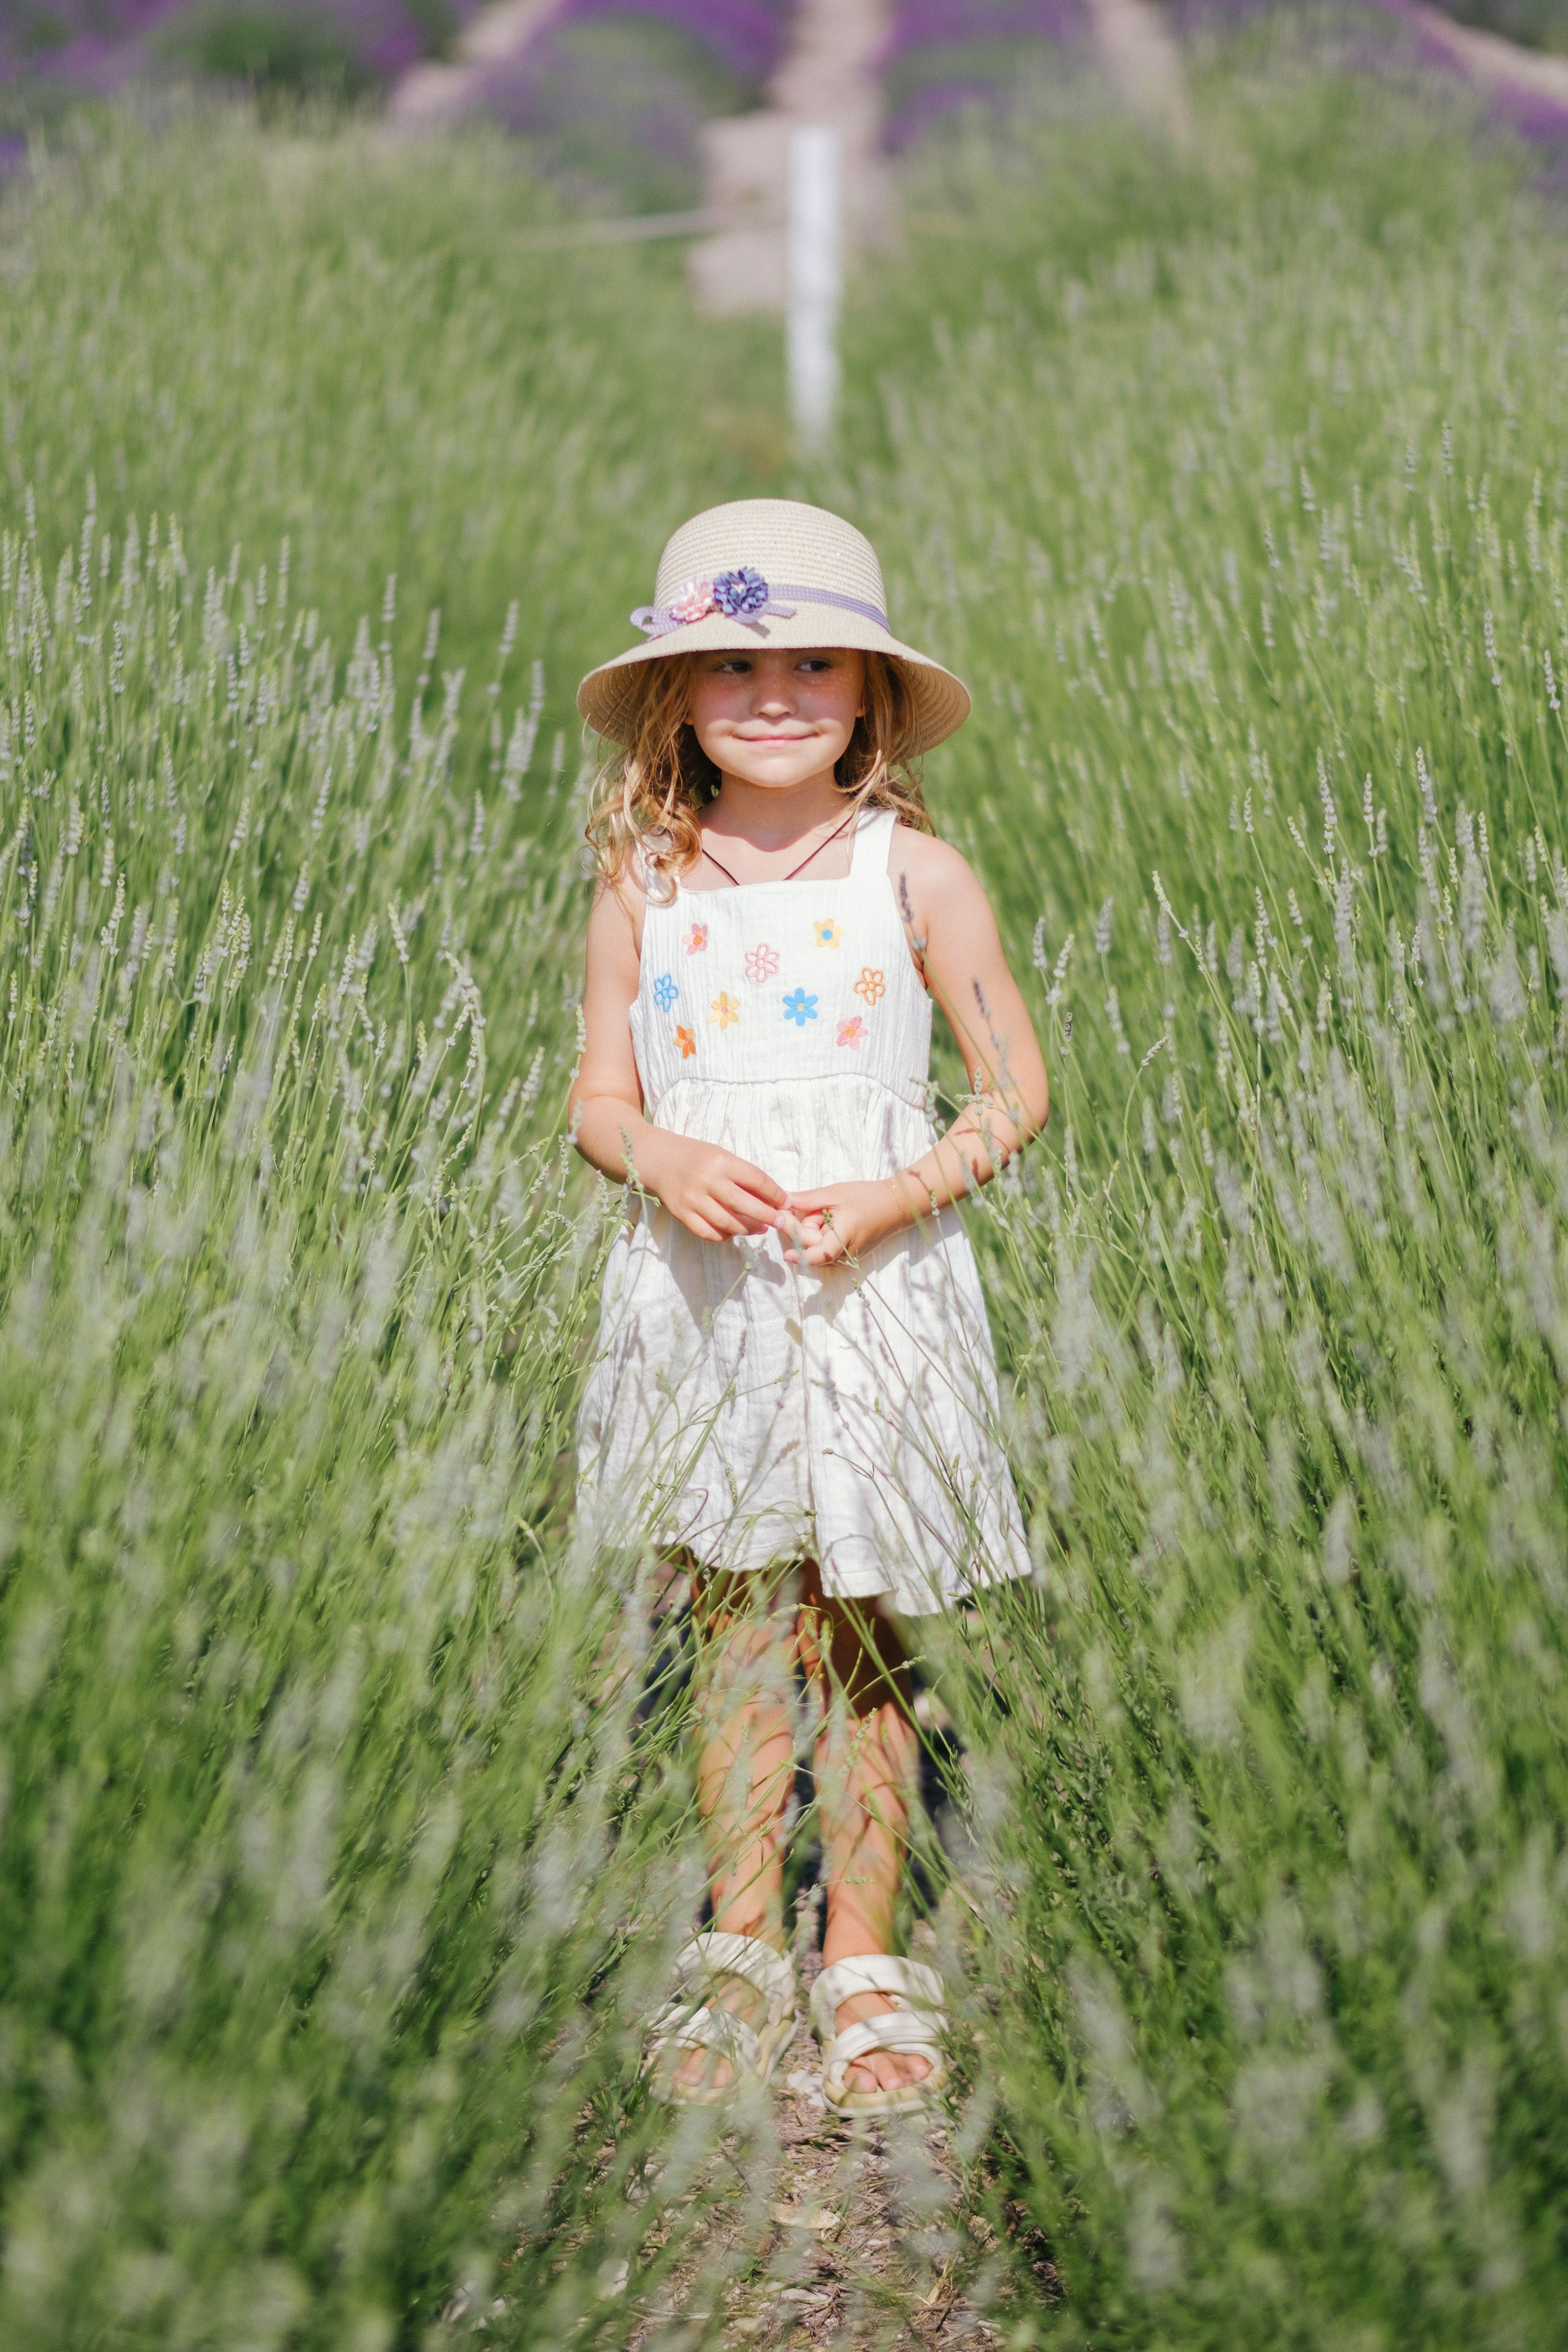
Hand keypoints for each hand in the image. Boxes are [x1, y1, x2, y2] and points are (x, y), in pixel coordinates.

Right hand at [636, 1130, 789, 1243]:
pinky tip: (733, 1232)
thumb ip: (743, 1176)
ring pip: (727, 1223)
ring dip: (748, 1229)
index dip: (775, 1193)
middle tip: (780, 1222)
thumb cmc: (696, 1156)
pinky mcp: (682, 1213)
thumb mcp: (721, 1156)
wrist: (659, 1158)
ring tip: (759, 1228)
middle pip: (743, 1204)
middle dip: (766, 1215)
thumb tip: (774, 1197)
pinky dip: (724, 1236)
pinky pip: (708, 1233)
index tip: (787, 1202)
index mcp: (720, 1161)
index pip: (755, 1179)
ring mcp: (692, 1199)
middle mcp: (706, 1180)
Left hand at [777, 1178, 910, 1267]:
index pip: (814, 1254)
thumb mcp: (835, 1194)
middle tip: (820, 1209)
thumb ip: (807, 1200)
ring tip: (830, 1215)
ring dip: (815, 1232)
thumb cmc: (866, 1197)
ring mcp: (846, 1259)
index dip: (795, 1246)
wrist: (894, 1207)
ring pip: (816, 1250)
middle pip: (811, 1248)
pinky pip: (824, 1250)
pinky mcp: (847, 1258)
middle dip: (807, 1228)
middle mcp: (844, 1256)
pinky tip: (832, 1222)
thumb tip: (782, 1201)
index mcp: (842, 1239)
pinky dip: (822, 1236)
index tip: (781, 1230)